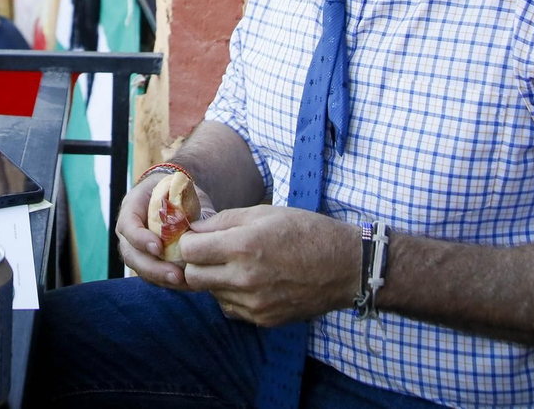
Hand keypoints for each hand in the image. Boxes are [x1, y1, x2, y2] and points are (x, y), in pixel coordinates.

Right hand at [112, 171, 212, 290]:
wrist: (169, 195)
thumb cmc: (173, 189)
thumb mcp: (176, 187)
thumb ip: (183, 200)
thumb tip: (200, 220)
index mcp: (132, 208)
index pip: (128, 226)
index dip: (140, 239)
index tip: (159, 247)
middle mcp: (129, 231)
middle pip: (132, 255)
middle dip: (153, 268)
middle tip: (175, 275)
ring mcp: (136, 248)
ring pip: (141, 269)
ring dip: (160, 278)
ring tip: (182, 282)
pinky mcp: (147, 261)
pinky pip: (152, 276)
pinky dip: (167, 282)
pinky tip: (185, 284)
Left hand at [177, 206, 361, 327]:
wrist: (344, 266)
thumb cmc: (305, 231)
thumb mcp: (263, 213)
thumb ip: (223, 222)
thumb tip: (194, 229)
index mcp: (243, 247)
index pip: (189, 251)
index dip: (189, 241)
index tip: (197, 237)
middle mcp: (245, 279)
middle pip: (193, 277)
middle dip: (196, 263)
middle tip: (210, 253)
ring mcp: (254, 304)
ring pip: (212, 294)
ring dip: (216, 279)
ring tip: (238, 265)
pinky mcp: (264, 319)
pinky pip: (232, 309)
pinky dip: (233, 296)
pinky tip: (251, 281)